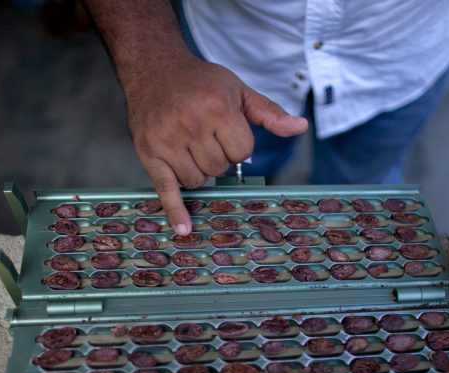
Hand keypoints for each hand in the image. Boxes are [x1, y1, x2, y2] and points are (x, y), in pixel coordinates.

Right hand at [123, 54, 307, 234]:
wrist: (154, 68)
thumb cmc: (200, 81)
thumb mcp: (238, 90)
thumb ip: (269, 112)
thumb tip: (300, 127)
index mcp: (217, 108)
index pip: (242, 152)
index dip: (237, 144)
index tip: (224, 129)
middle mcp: (191, 125)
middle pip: (219, 169)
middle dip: (217, 157)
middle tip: (204, 134)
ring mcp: (167, 141)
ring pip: (197, 181)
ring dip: (198, 172)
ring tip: (188, 146)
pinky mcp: (148, 153)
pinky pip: (165, 189)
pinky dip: (175, 211)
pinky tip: (184, 229)